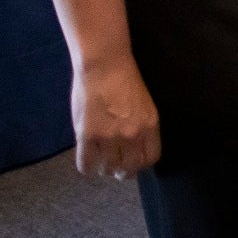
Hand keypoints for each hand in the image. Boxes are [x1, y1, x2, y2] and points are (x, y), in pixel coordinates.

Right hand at [72, 55, 160, 179]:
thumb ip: (141, 127)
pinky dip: (87, 168)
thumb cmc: (126, 81)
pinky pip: (86, 164)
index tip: (135, 163)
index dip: (141, 164)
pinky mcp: (87, 135)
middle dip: (123, 171)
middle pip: (129, 167)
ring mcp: (109, 136)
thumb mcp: (145, 106)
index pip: (151, 158)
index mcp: (150, 126)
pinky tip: (88, 164)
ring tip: (102, 164)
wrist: (106, 65)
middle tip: (117, 170)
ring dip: (105, 169)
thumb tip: (135, 148)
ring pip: (108, 168)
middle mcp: (132, 134)